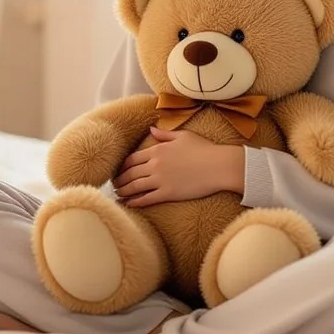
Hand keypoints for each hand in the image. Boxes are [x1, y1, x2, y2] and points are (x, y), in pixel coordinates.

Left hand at [111, 127, 243, 207]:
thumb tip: (150, 129)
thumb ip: (164, 134)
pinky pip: (146, 199)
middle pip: (130, 173)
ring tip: (118, 194)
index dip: (123, 165)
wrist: (219, 166)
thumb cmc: (204, 149)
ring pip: (135, 186)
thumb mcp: (183, 136)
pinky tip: (128, 204)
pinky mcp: (168, 193)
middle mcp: (155, 164)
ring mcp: (160, 180)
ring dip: (124, 191)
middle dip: (120, 179)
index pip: (132, 158)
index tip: (119, 170)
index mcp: (157, 150)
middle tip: (114, 184)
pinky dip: (135, 202)